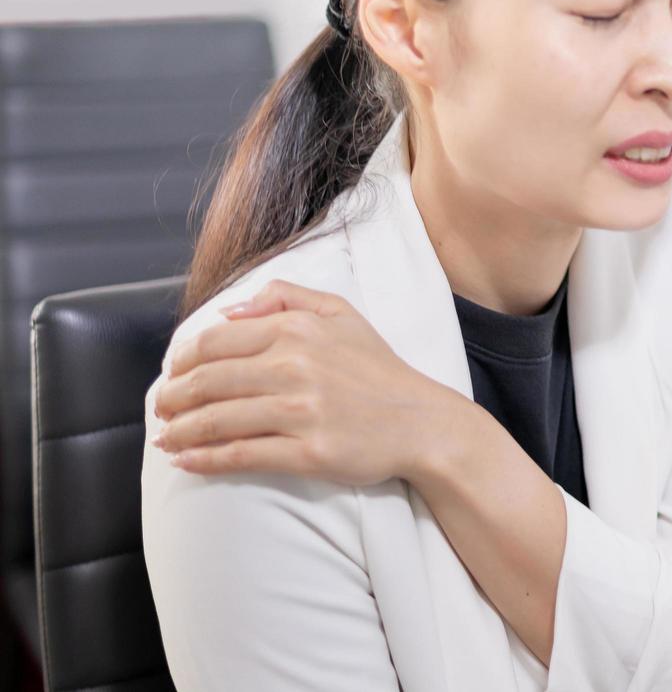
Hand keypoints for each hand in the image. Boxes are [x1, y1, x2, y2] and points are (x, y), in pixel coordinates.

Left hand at [152, 278, 459, 484]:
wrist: (422, 422)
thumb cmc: (379, 370)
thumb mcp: (341, 314)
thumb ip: (285, 297)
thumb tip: (228, 311)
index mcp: (298, 330)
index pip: (216, 341)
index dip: (182, 360)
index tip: (171, 375)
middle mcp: (295, 367)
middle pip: (208, 381)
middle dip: (172, 398)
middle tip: (161, 409)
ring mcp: (301, 412)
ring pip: (217, 420)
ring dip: (179, 431)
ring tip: (165, 438)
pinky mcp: (307, 452)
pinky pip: (241, 455)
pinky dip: (205, 460)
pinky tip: (186, 462)